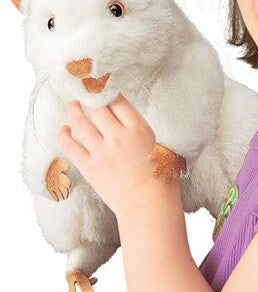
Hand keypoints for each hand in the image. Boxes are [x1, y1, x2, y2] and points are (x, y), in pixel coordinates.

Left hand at [58, 93, 169, 216]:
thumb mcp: (159, 146)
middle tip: (83, 91)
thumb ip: (140, 130)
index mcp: (138, 129)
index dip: (107, 90)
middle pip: (96, 106)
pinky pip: (70, 146)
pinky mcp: (90, 167)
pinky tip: (64, 129)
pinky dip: (64, 135)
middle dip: (88, 96)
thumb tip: (126, 119)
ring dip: (73, 111)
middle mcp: (118, 137)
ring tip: (72, 105)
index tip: (101, 86)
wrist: (148, 206)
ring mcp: (102, 152)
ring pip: (80, 123)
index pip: (117, 100)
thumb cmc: (159, 179)